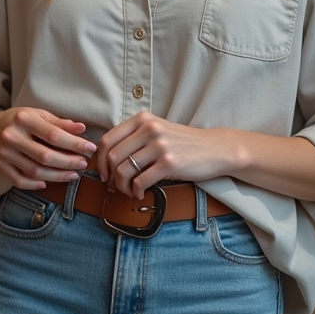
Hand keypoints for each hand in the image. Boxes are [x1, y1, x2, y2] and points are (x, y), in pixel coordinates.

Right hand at [0, 108, 95, 189]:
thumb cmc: (19, 120)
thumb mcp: (38, 114)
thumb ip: (59, 122)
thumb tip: (82, 129)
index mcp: (24, 119)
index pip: (53, 135)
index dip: (74, 143)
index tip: (90, 148)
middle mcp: (12, 137)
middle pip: (45, 156)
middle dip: (68, 162)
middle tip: (84, 164)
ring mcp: (5, 154)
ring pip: (35, 171)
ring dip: (57, 176)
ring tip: (74, 174)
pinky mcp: (0, 167)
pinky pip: (20, 181)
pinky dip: (35, 185)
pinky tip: (48, 183)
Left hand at [96, 111, 233, 198]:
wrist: (214, 149)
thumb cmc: (183, 143)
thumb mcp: (158, 130)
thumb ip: (135, 137)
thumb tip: (107, 158)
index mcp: (143, 119)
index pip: (108, 139)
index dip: (99, 159)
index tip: (103, 172)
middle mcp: (149, 129)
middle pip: (112, 157)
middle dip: (110, 176)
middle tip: (115, 186)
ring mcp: (159, 145)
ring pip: (124, 171)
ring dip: (122, 187)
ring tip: (129, 191)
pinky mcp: (169, 163)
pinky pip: (140, 181)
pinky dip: (136, 191)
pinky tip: (140, 193)